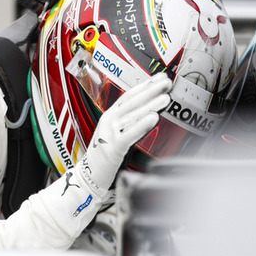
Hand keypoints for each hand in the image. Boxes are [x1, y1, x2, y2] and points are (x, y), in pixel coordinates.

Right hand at [76, 72, 171, 195]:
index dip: (145, 86)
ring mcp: (109, 133)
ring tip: (165, 98)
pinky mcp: (113, 148)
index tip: (160, 78)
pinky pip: (129, 134)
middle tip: (166, 83)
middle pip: (132, 102)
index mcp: (110, 115)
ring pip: (133, 116)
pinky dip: (142, 125)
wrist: (88, 177)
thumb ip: (130, 122)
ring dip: (151, 105)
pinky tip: (153, 118)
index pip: (129, 96)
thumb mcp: (116, 133)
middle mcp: (109, 121)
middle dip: (150, 90)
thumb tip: (150, 111)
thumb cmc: (104, 156)